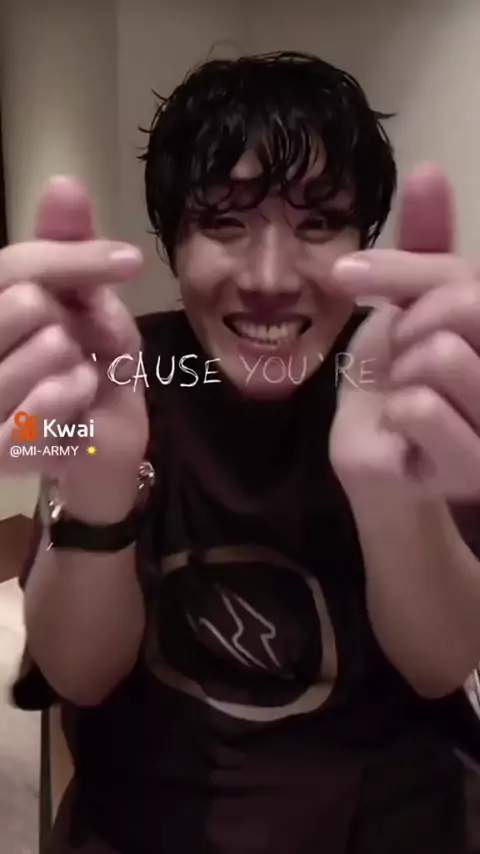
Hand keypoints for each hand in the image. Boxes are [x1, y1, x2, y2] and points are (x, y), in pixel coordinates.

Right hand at [0, 176, 146, 518]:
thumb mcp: (87, 304)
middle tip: (79, 351)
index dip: (73, 258)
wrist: (103, 447)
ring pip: (48, 347)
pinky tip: (73, 413)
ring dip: (82, 365)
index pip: (16, 266)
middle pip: (28, 301)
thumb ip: (66, 248)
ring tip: (73, 383)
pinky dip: (79, 398)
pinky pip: (52, 398)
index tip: (128, 260)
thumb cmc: (90, 369)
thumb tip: (62, 181)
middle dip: (76, 323)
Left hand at [329, 163, 479, 501]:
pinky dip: (394, 410)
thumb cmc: (399, 373)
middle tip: (401, 352)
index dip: (405, 271)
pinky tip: (405, 428)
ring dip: (402, 372)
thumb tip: (427, 168)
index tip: (350, 277)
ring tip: (407, 392)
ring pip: (442, 357)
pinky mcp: (471, 468)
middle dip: (409, 323)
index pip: (467, 278)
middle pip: (467, 305)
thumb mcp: (414, 302)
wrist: (375, 451)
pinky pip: (419, 407)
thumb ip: (428, 246)